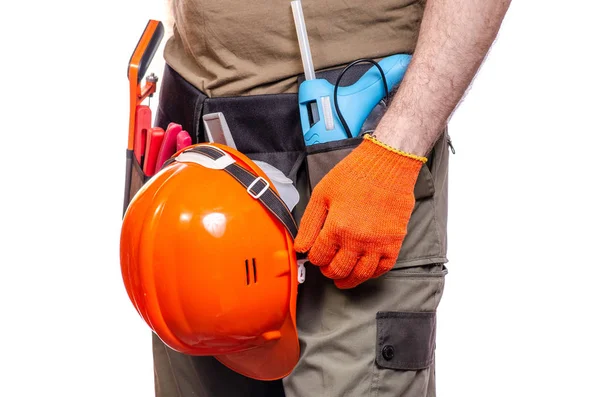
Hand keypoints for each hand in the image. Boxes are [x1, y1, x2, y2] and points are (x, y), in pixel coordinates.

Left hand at [294, 135, 424, 288]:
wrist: (387, 165)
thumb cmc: (353, 175)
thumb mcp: (322, 194)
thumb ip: (309, 224)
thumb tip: (300, 248)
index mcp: (336, 227)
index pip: (319, 257)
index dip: (315, 258)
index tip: (316, 254)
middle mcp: (357, 240)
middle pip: (338, 270)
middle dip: (328, 271)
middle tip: (327, 268)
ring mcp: (378, 243)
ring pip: (360, 274)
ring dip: (348, 279)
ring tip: (342, 279)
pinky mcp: (394, 242)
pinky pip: (383, 268)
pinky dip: (371, 274)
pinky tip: (364, 271)